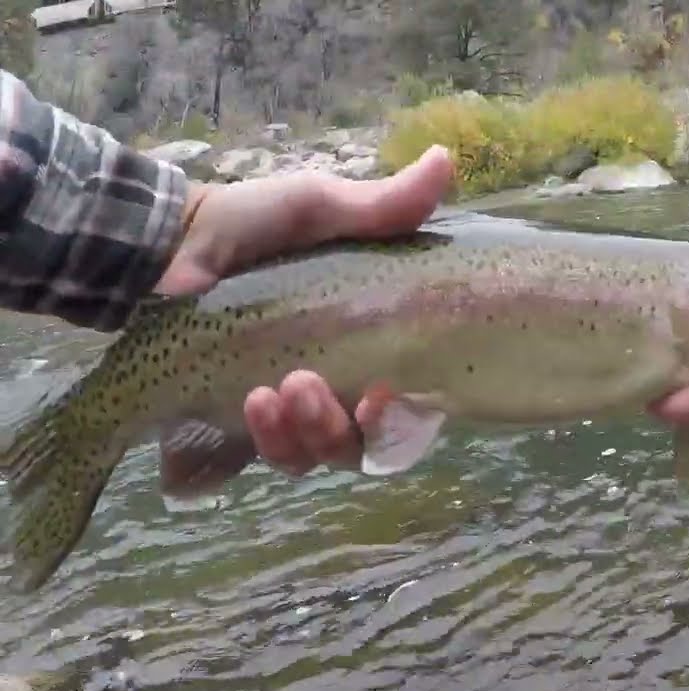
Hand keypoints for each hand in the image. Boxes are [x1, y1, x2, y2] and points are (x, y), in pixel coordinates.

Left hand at [154, 145, 454, 476]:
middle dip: (347, 426)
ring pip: (328, 456)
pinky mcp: (253, 426)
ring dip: (310, 433)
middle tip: (309, 384)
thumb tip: (445, 160)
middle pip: (373, 442)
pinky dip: (272, 439)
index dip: (413, 414)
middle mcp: (349, 385)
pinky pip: (279, 457)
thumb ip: (382, 205)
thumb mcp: (318, 208)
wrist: (169, 247)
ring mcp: (301, 412)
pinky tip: (254, 402)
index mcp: (377, 340)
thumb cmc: (253, 226)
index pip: (417, 400)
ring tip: (276, 391)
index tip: (390, 393)